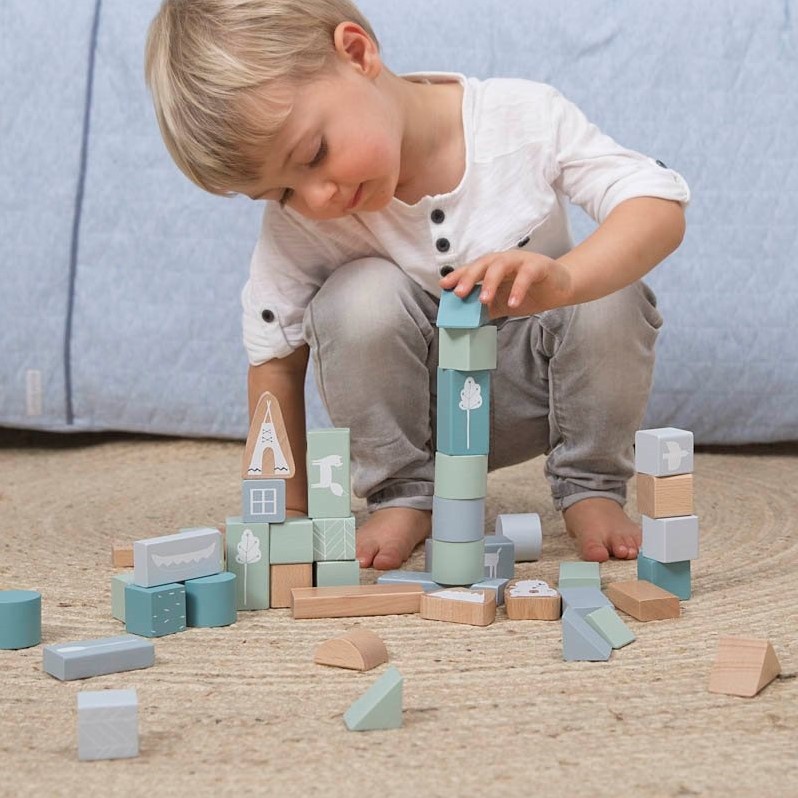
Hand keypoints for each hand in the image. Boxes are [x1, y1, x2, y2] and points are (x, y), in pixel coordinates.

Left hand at [439, 250, 573, 316]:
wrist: (559, 288)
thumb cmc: (528, 292)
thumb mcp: (502, 303)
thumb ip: (486, 308)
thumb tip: (465, 321)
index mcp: (492, 268)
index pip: (472, 269)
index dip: (457, 276)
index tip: (444, 286)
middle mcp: (504, 261)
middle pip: (483, 263)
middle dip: (469, 277)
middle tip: (459, 293)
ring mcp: (521, 261)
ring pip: (501, 265)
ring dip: (491, 282)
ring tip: (484, 300)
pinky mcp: (538, 266)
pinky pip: (526, 275)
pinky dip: (518, 289)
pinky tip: (513, 303)